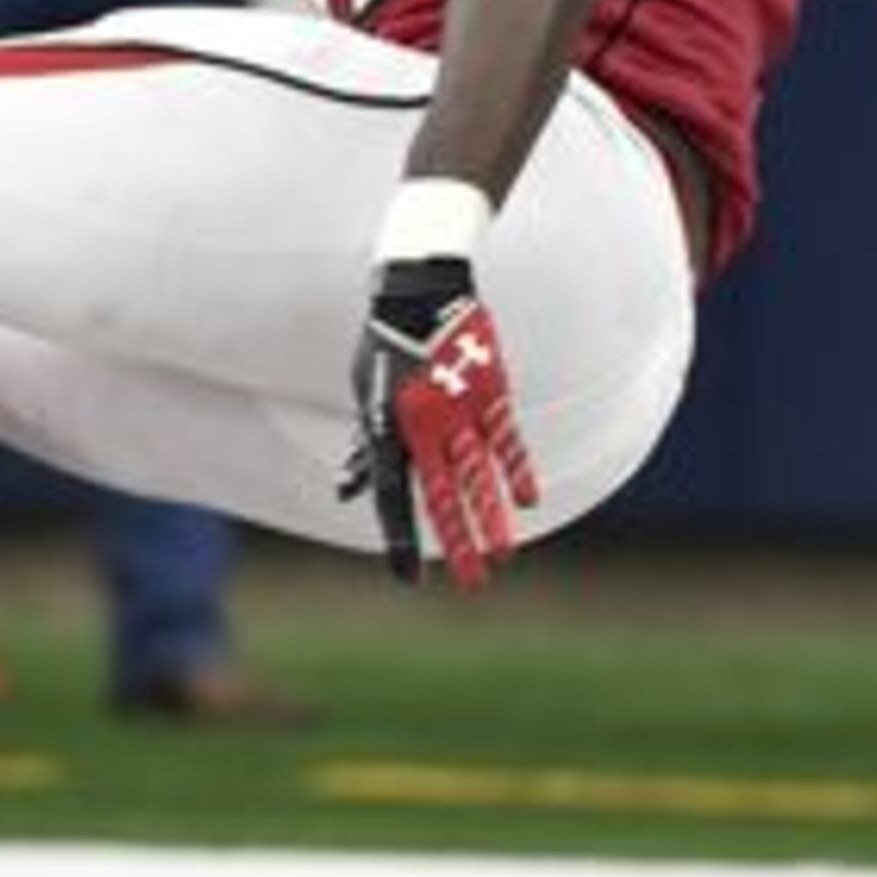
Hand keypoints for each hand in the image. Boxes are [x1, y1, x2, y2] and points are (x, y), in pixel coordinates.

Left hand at [339, 257, 539, 588]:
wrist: (420, 290)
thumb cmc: (384, 349)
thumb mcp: (363, 396)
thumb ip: (363, 447)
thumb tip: (348, 490)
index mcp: (388, 427)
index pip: (394, 496)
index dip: (400, 540)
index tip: (408, 579)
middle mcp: (425, 424)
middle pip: (442, 495)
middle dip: (456, 544)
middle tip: (472, 586)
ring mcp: (461, 407)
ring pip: (479, 474)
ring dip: (492, 518)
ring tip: (504, 558)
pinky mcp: (490, 390)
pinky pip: (506, 438)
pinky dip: (517, 469)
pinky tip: (528, 500)